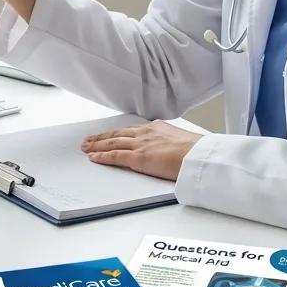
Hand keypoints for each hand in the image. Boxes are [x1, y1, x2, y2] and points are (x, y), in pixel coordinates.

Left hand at [81, 121, 202, 180]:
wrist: (200, 156)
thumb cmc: (198, 152)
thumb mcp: (182, 141)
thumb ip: (171, 142)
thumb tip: (171, 149)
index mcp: (157, 128)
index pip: (131, 130)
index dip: (117, 133)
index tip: (109, 134)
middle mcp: (146, 133)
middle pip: (117, 134)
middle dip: (102, 137)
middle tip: (89, 140)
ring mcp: (140, 145)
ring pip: (112, 143)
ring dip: (97, 145)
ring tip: (86, 147)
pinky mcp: (138, 158)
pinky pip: (115, 156)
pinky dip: (102, 157)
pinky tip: (93, 158)